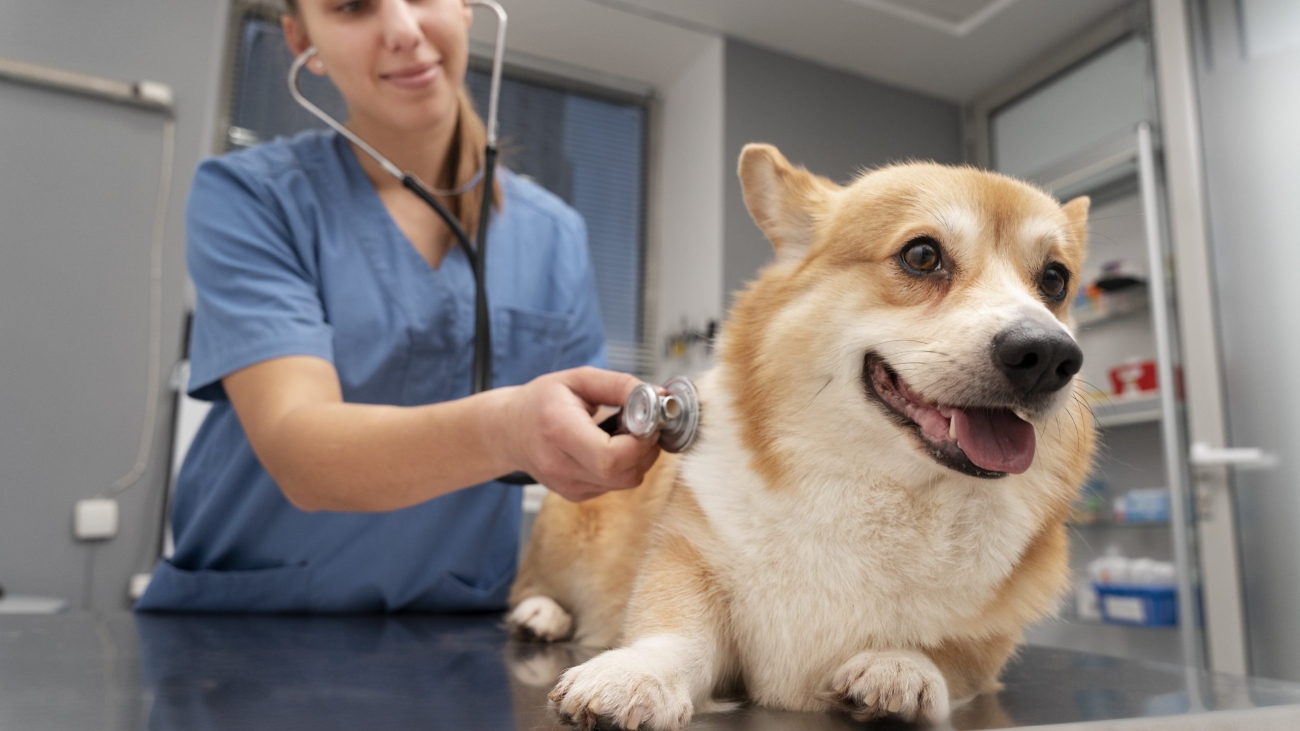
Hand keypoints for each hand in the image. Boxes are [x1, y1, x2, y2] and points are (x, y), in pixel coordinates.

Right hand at [496, 367, 661, 500]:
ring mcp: (567, 485)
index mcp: (558, 430)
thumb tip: (657, 395)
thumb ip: (619, 385)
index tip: (647, 420)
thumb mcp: (578, 379)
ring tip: (623, 432)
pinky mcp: (575, 494)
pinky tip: (609, 446)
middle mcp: (561, 465)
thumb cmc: (541, 401)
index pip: (610, 457)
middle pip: (624, 474)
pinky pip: (615, 485)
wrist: (509, 431)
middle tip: (643, 425)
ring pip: (626, 482)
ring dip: (638, 457)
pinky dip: (624, 466)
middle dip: (646, 449)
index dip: (640, 442)